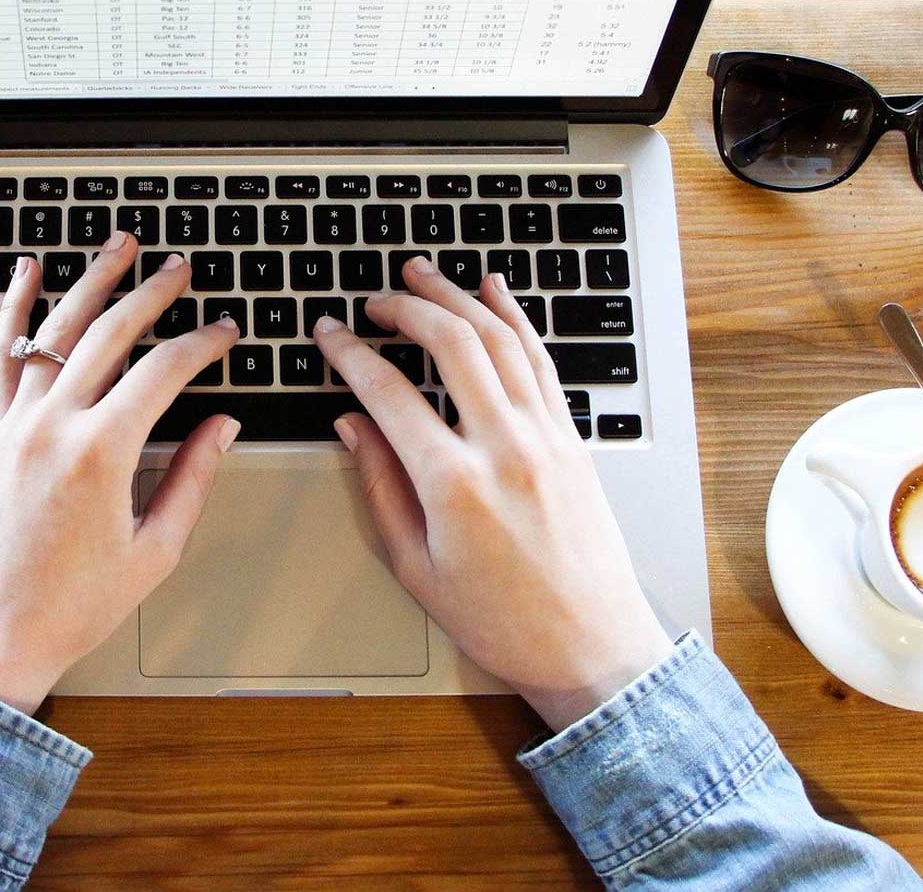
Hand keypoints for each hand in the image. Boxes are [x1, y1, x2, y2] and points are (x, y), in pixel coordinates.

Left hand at [0, 232, 240, 713]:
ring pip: (56, 330)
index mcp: (103, 453)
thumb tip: (221, 427)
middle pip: (111, 333)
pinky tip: (27, 274)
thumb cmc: (69, 608)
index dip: (203, 344)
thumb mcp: (153, 551)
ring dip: (91, 281)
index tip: (226, 332)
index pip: (165, 371)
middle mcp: (55, 426)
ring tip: (119, 246)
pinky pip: (2, 357)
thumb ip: (191, 479)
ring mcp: (15, 425)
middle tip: (180, 269)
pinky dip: (14, 310)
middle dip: (152, 293)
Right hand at [315, 257, 670, 732]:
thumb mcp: (416, 567)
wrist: (592, 648)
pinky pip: (540, 361)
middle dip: (405, 308)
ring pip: (500, 339)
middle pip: (451, 345)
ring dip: (457, 298)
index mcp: (454, 485)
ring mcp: (546, 438)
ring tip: (423, 275)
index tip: (330, 335)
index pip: (388, 393)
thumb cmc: (502, 623)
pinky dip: (515, 318)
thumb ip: (380, 487)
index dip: (350, 354)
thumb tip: (352, 425)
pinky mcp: (572, 439)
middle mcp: (505, 448)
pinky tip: (495, 293)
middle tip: (374, 300)